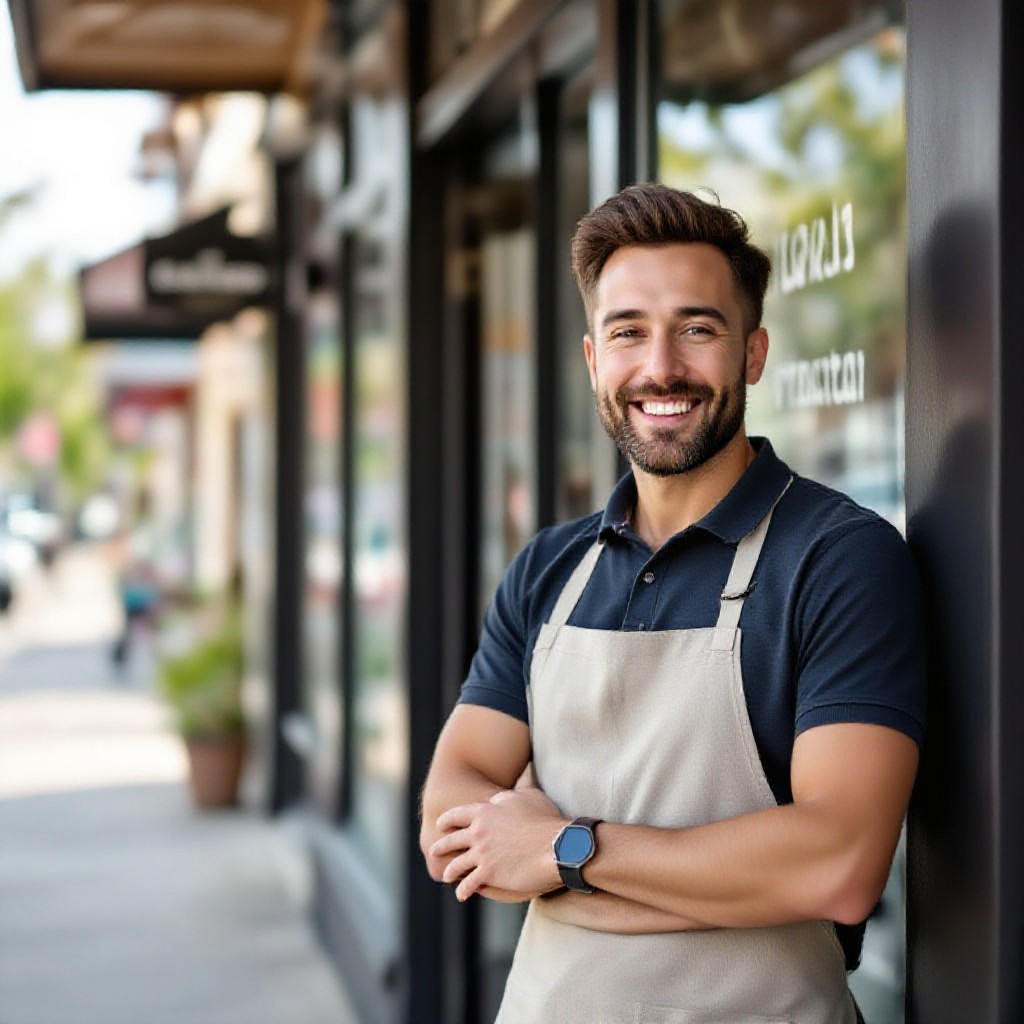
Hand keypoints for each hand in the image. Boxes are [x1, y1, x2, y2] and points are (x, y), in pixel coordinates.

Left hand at [430, 788, 567, 901]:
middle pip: (452, 840)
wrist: (557, 846)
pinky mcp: (489, 874)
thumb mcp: (524, 797)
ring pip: (457, 865)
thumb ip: (505, 798)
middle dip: (441, 847)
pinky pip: (468, 884)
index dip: (447, 820)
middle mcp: (478, 832)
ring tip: (447, 876)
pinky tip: (462, 894)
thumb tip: (494, 801)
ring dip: (450, 871)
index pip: (457, 815)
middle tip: (434, 851)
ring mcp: (482, 854)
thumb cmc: (546, 820)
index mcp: (485, 812)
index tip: (441, 824)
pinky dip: (463, 890)